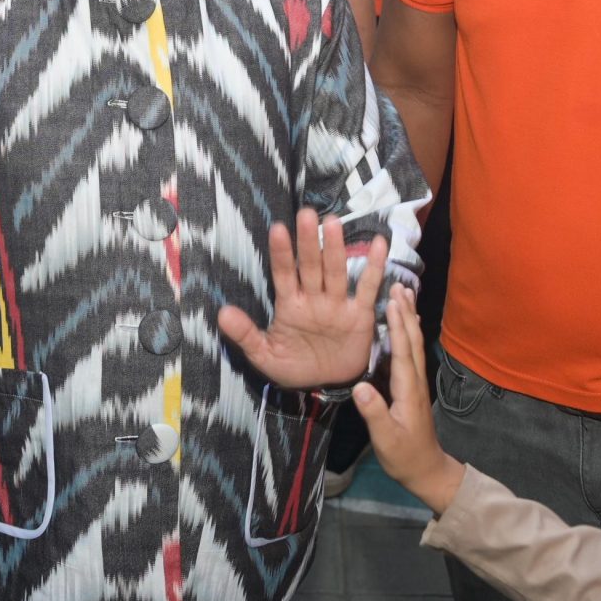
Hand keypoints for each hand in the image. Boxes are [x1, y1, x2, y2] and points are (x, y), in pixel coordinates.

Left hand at [216, 209, 387, 390]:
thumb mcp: (265, 355)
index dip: (281, 254)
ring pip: (335, 272)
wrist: (327, 386)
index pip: (284, 274)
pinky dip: (374, 267)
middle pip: (310, 266)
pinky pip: (368, 288)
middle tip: (306, 214)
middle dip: (308, 242)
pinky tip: (379, 244)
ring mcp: (337, 304)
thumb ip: (246, 335)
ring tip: (333, 224)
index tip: (278, 230)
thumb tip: (221, 313)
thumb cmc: (295, 366)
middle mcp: (314, 298)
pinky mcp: (359, 314)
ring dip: (334, 249)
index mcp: (290, 305)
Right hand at [351, 289, 464, 514]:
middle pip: (413, 341)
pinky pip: (410, 353)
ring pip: (414, 344)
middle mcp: (415, 381)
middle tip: (399, 286)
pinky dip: (408, 333)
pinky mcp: (412, 388)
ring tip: (404, 295)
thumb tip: (360, 386)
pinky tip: (404, 325)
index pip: (403, 351)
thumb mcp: (386, 438)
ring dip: (409, 319)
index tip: (392, 300)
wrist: (426, 470)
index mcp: (408, 389)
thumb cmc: (404, 456)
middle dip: (406, 313)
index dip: (398, 325)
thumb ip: (374, 413)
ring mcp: (415, 383)